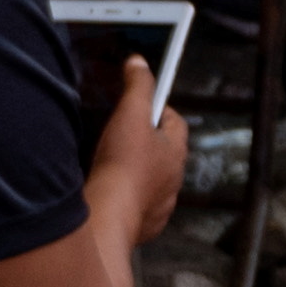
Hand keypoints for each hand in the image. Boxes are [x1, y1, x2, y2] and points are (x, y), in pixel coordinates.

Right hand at [93, 61, 192, 247]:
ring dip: (138, 172)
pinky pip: (140, 206)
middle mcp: (174, 180)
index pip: (176, 122)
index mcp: (176, 153)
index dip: (159, 111)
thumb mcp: (129, 115)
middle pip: (165, 153)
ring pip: (153, 181)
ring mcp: (161, 205)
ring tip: (113, 164)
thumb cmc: (122, 164)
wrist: (109, 216)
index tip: (141, 107)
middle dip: (147, 142)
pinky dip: (129, 198)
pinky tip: (111, 192)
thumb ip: (137, 86)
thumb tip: (139, 62)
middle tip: (123, 134)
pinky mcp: (145, 225)